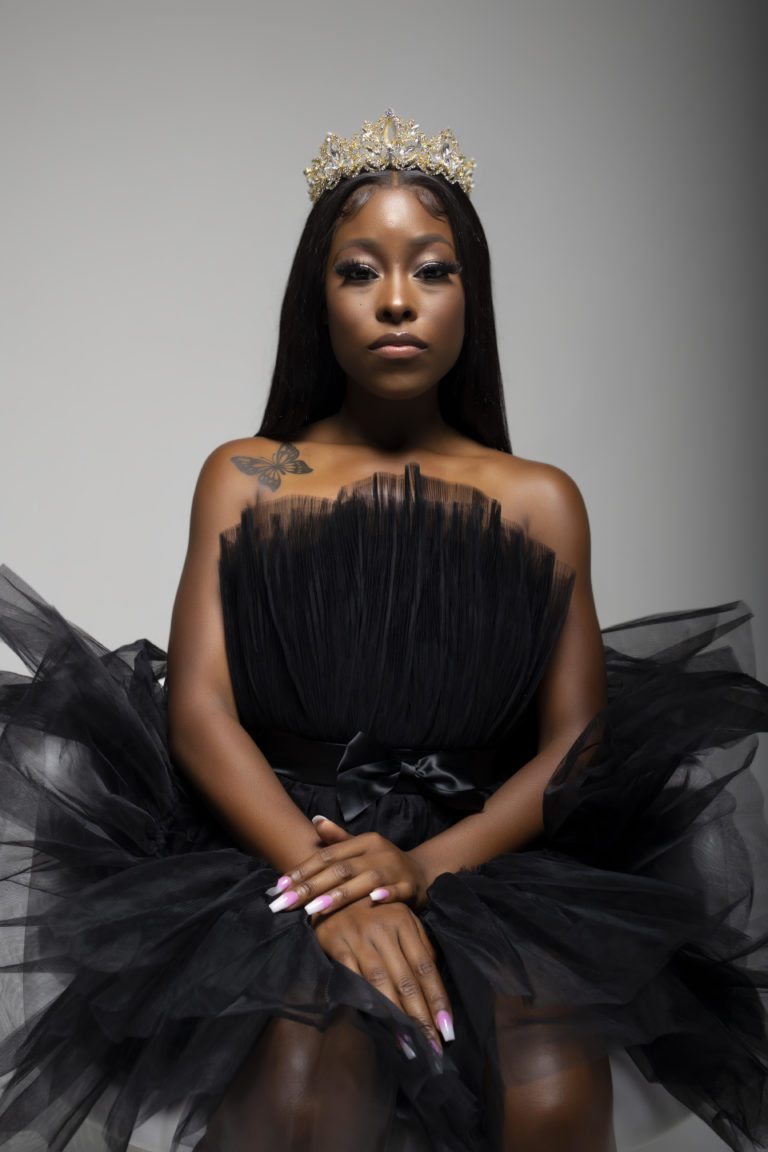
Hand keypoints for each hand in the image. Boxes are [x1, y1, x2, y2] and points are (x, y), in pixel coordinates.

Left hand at [264, 815, 429, 916]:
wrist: (422, 873)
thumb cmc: (383, 862)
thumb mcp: (361, 848)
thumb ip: (337, 839)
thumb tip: (315, 819)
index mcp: (363, 842)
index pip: (327, 855)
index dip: (302, 870)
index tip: (279, 886)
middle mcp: (378, 852)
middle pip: (340, 869)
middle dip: (310, 887)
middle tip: (286, 903)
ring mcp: (395, 868)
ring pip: (364, 881)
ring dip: (339, 895)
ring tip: (314, 909)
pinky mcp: (410, 886)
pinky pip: (397, 890)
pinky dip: (385, 895)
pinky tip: (371, 902)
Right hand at [312, 898, 455, 1056]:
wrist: (329, 891)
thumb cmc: (371, 908)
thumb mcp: (398, 915)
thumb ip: (418, 942)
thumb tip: (434, 976)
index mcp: (403, 921)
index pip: (425, 967)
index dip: (437, 999)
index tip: (448, 1029)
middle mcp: (383, 928)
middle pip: (407, 980)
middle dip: (422, 1017)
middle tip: (433, 1049)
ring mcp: (359, 937)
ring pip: (382, 983)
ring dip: (397, 1018)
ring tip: (410, 1046)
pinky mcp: (337, 945)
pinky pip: (354, 979)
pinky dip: (367, 1003)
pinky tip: (378, 1023)